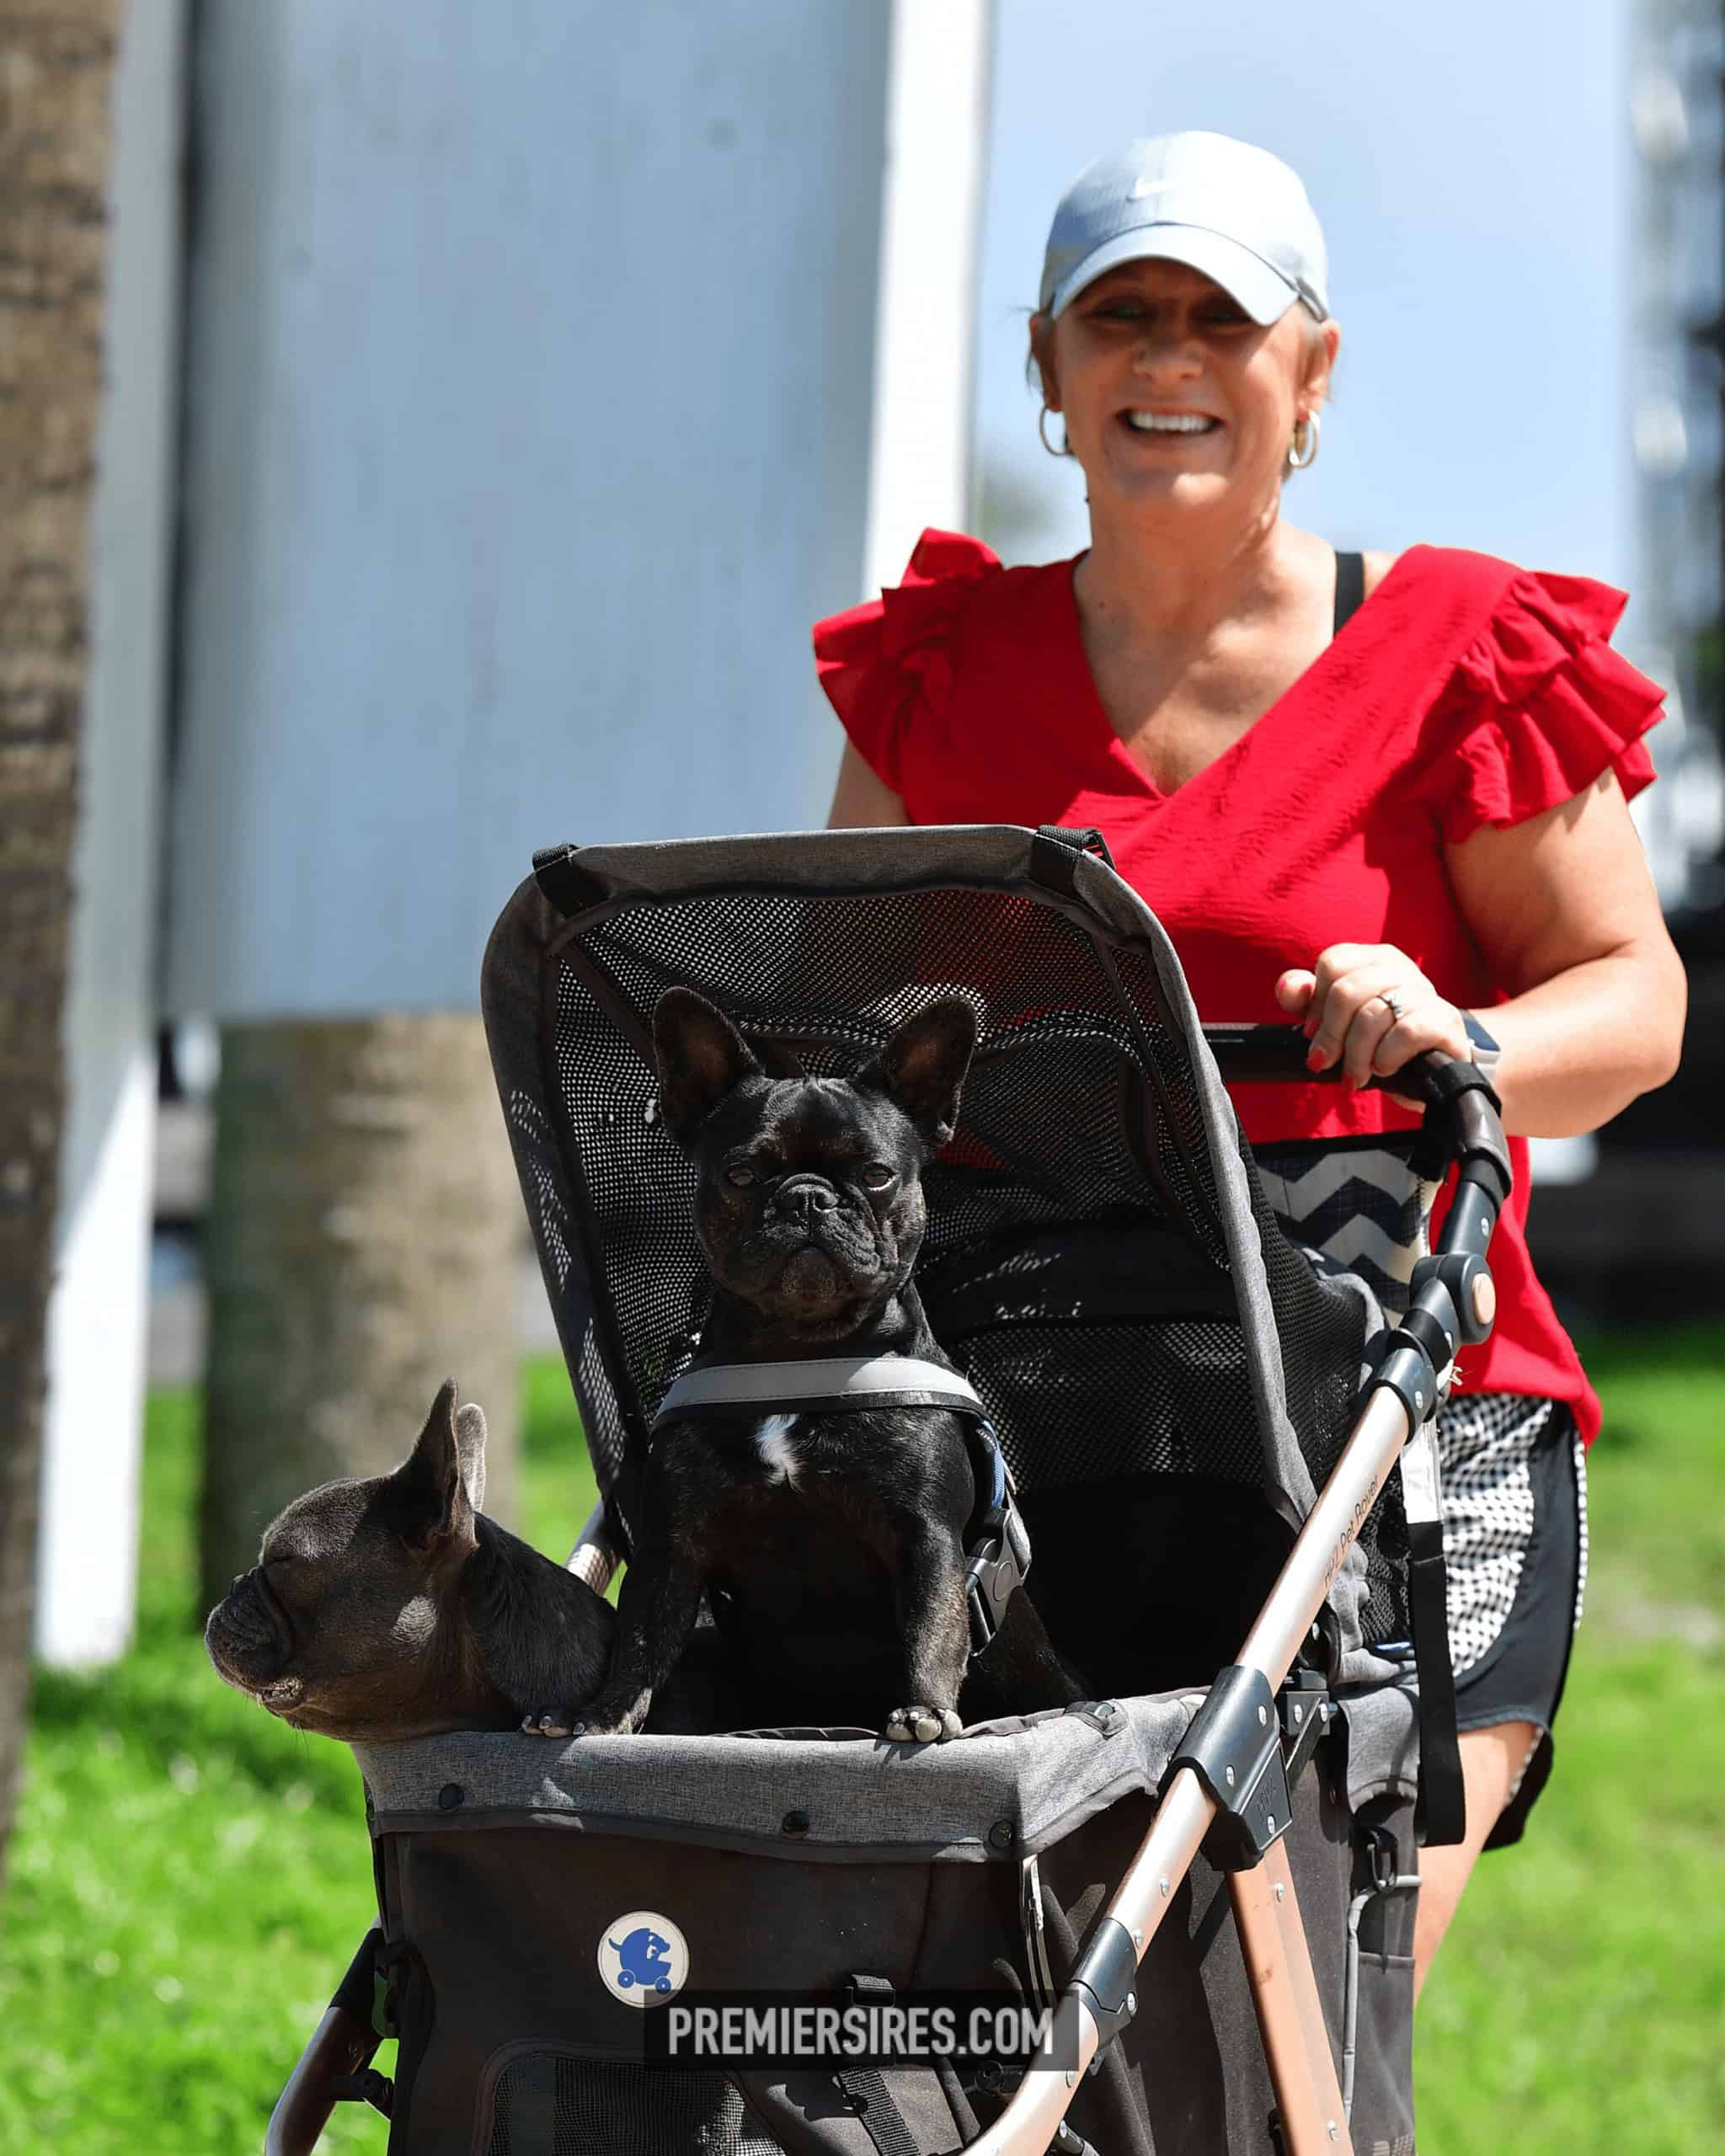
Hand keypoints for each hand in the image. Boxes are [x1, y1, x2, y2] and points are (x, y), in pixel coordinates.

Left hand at [1275, 943, 1470, 1104]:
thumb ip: (1304, 999)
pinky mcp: (1445, 1022)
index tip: (1312, 1033)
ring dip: (1356, 1055)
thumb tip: (1289, 987)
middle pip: (1347, 990)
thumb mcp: (1335, 1019)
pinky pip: (1406, 1032)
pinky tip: (1383, 1069)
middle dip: (1330, 1035)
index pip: (1333, 962)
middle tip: (1325, 1062)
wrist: (1428, 1071)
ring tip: (1355, 1076)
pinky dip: (1386, 1057)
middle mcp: (1401, 968)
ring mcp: (1426, 993)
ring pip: (1373, 1015)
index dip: (1316, 1003)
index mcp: (1373, 959)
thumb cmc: (1375, 1040)